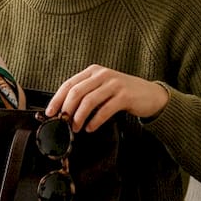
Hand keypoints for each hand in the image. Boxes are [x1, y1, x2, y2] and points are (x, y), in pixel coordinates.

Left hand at [45, 64, 168, 131]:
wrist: (151, 95)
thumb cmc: (123, 94)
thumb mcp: (102, 88)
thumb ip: (86, 94)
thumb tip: (63, 111)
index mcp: (93, 71)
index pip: (69, 84)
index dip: (57, 99)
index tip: (49, 113)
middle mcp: (102, 75)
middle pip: (76, 92)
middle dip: (66, 110)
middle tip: (62, 124)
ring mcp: (114, 84)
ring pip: (88, 101)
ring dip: (78, 117)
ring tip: (75, 128)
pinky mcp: (125, 96)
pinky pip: (104, 110)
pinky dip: (94, 121)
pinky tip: (90, 128)